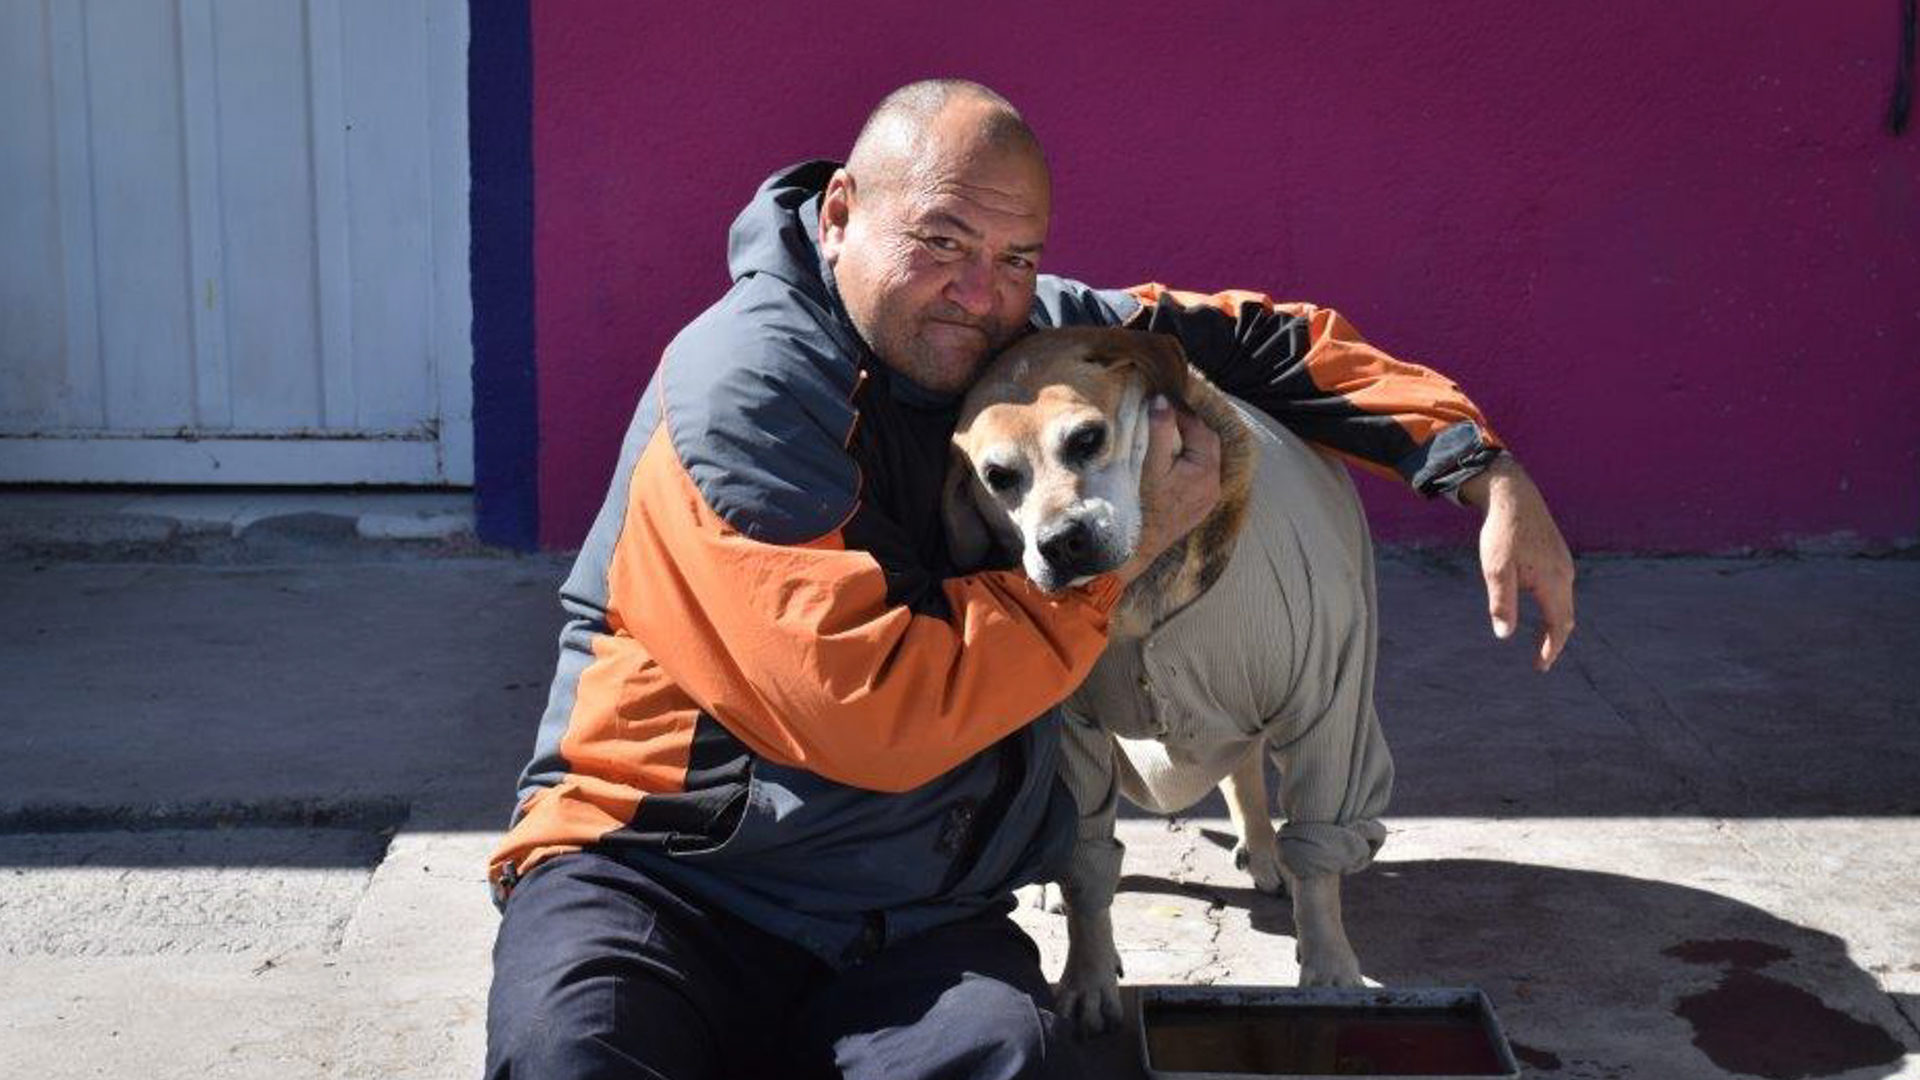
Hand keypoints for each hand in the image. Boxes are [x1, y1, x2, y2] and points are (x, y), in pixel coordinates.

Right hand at [1116, 397, 1220, 583]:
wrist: (1135, 547)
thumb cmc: (1140, 506)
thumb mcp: (1148, 464)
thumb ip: (1159, 431)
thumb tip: (1162, 402)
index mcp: (1205, 472)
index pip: (1199, 429)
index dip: (1181, 413)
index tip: (1162, 404)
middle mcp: (1212, 486)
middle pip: (1207, 443)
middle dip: (1189, 427)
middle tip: (1166, 416)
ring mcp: (1207, 499)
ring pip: (1205, 460)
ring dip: (1189, 445)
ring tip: (1167, 436)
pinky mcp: (1198, 509)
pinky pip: (1200, 477)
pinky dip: (1189, 463)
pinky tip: (1171, 462)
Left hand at [1458, 455, 1574, 670]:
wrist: (1512, 494)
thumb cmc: (1502, 532)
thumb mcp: (1496, 569)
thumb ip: (1501, 603)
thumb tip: (1505, 636)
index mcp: (1553, 580)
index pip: (1559, 624)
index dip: (1551, 648)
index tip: (1541, 666)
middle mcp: (1565, 573)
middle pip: (1566, 616)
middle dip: (1554, 640)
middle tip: (1541, 660)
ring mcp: (1563, 562)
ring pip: (1564, 601)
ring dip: (1554, 622)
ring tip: (1541, 640)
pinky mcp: (1557, 554)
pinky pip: (1560, 587)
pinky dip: (1552, 605)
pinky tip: (1538, 607)